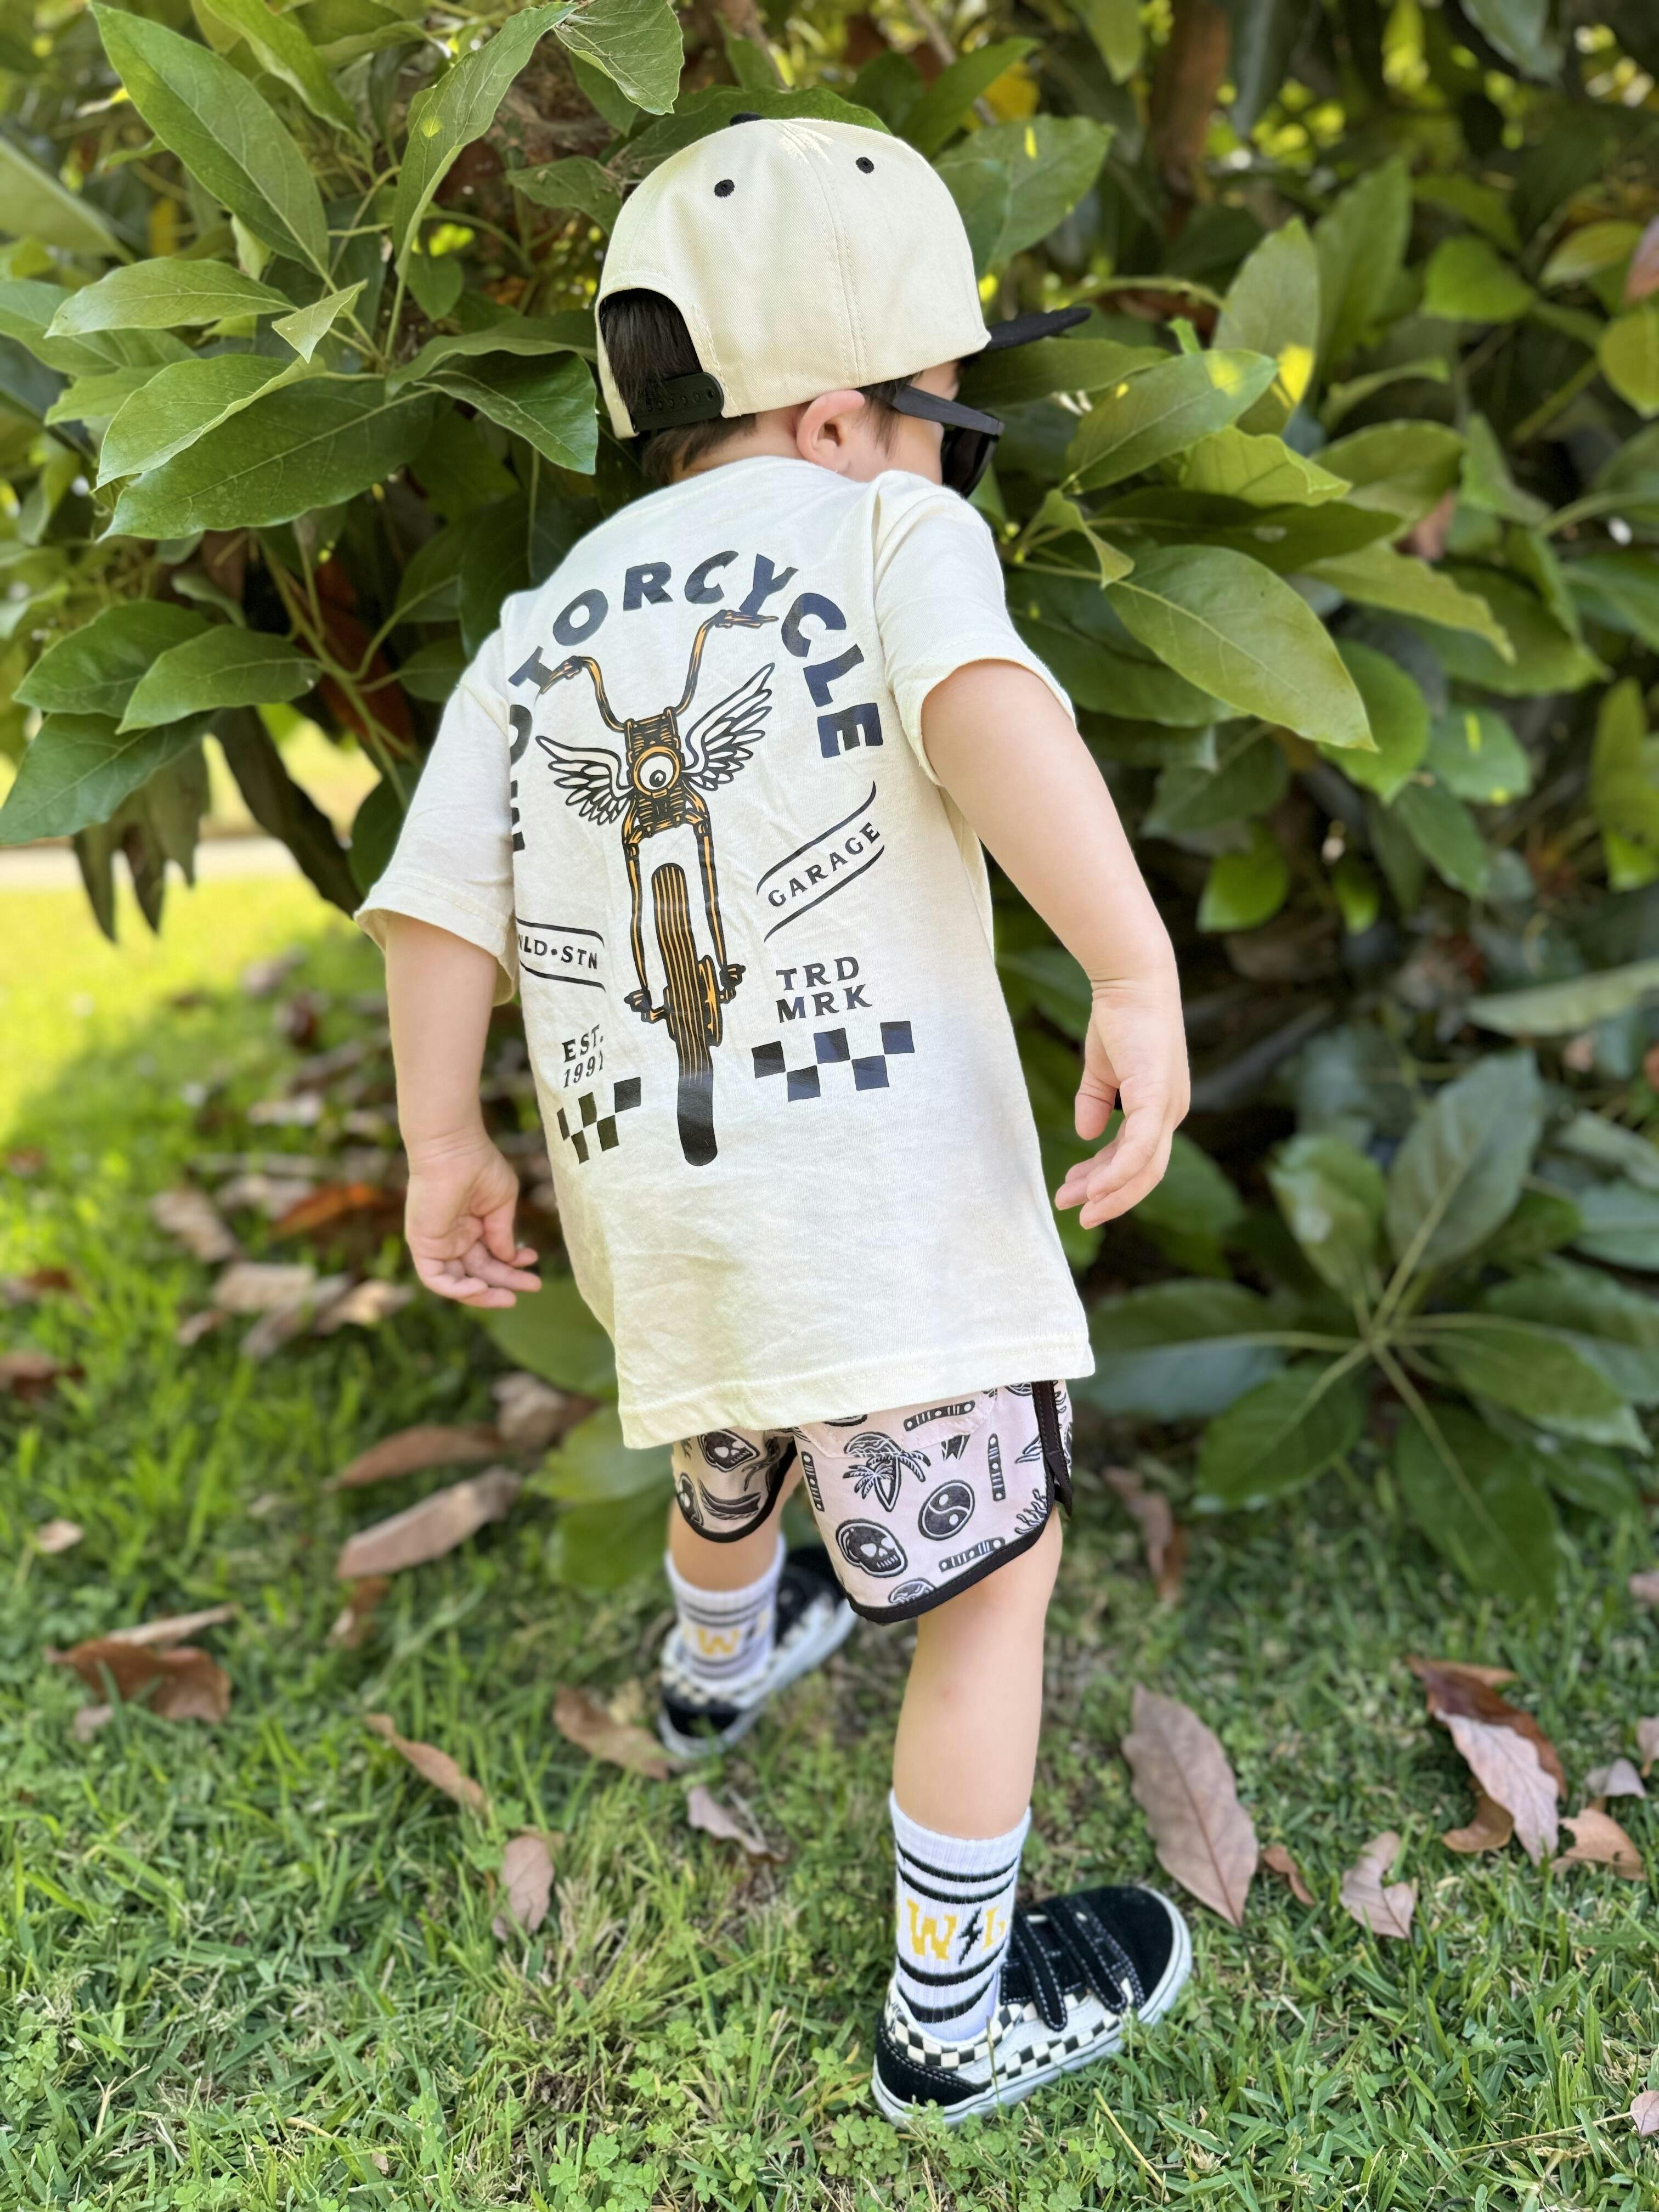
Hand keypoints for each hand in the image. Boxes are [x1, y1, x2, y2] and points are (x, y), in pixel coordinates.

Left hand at [403, 1131, 541, 1308]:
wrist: (453, 1149)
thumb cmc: (478, 1166)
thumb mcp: (500, 1204)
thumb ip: (502, 1233)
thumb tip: (509, 1259)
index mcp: (471, 1226)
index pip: (491, 1256)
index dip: (513, 1264)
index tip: (533, 1260)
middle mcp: (453, 1238)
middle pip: (479, 1271)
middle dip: (506, 1280)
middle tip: (534, 1286)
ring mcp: (438, 1243)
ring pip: (459, 1281)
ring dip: (484, 1294)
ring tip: (510, 1297)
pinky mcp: (423, 1246)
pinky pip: (437, 1279)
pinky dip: (457, 1289)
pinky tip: (482, 1288)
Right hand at [1055, 974, 1188, 1229]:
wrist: (1130, 980)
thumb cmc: (1120, 1018)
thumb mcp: (1102, 1071)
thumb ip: (1095, 1103)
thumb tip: (1087, 1135)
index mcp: (1160, 1108)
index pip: (1137, 1159)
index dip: (1107, 1181)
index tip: (1075, 1192)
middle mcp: (1170, 1113)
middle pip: (1143, 1173)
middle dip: (1107, 1197)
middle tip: (1070, 1208)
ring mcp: (1168, 1107)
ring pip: (1142, 1168)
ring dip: (1107, 1191)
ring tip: (1071, 1201)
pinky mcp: (1157, 1098)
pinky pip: (1139, 1148)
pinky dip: (1117, 1172)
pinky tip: (1094, 1187)